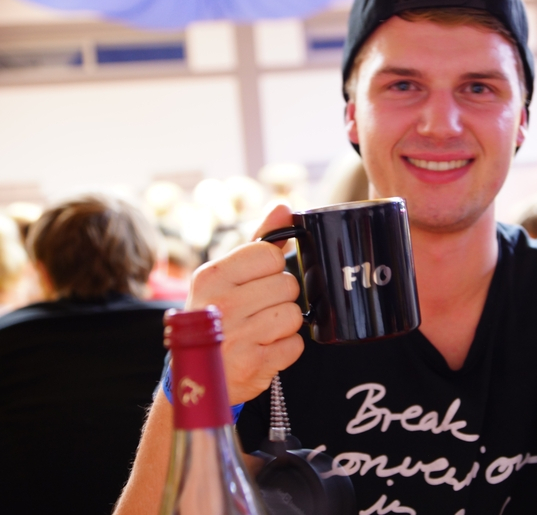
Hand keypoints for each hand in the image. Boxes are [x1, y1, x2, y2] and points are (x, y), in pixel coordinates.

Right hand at [186, 203, 304, 403]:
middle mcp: (221, 304)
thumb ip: (259, 242)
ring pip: (294, 314)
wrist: (195, 376)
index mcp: (211, 276)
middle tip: (259, 310)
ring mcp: (237, 337)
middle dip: (281, 298)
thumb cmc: (216, 317)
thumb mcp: (227, 276)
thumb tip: (283, 207)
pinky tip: (264, 349)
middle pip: (287, 285)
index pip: (270, 255)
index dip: (272, 268)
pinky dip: (285, 349)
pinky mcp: (253, 366)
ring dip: (285, 324)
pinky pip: (295, 345)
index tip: (259, 280)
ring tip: (262, 330)